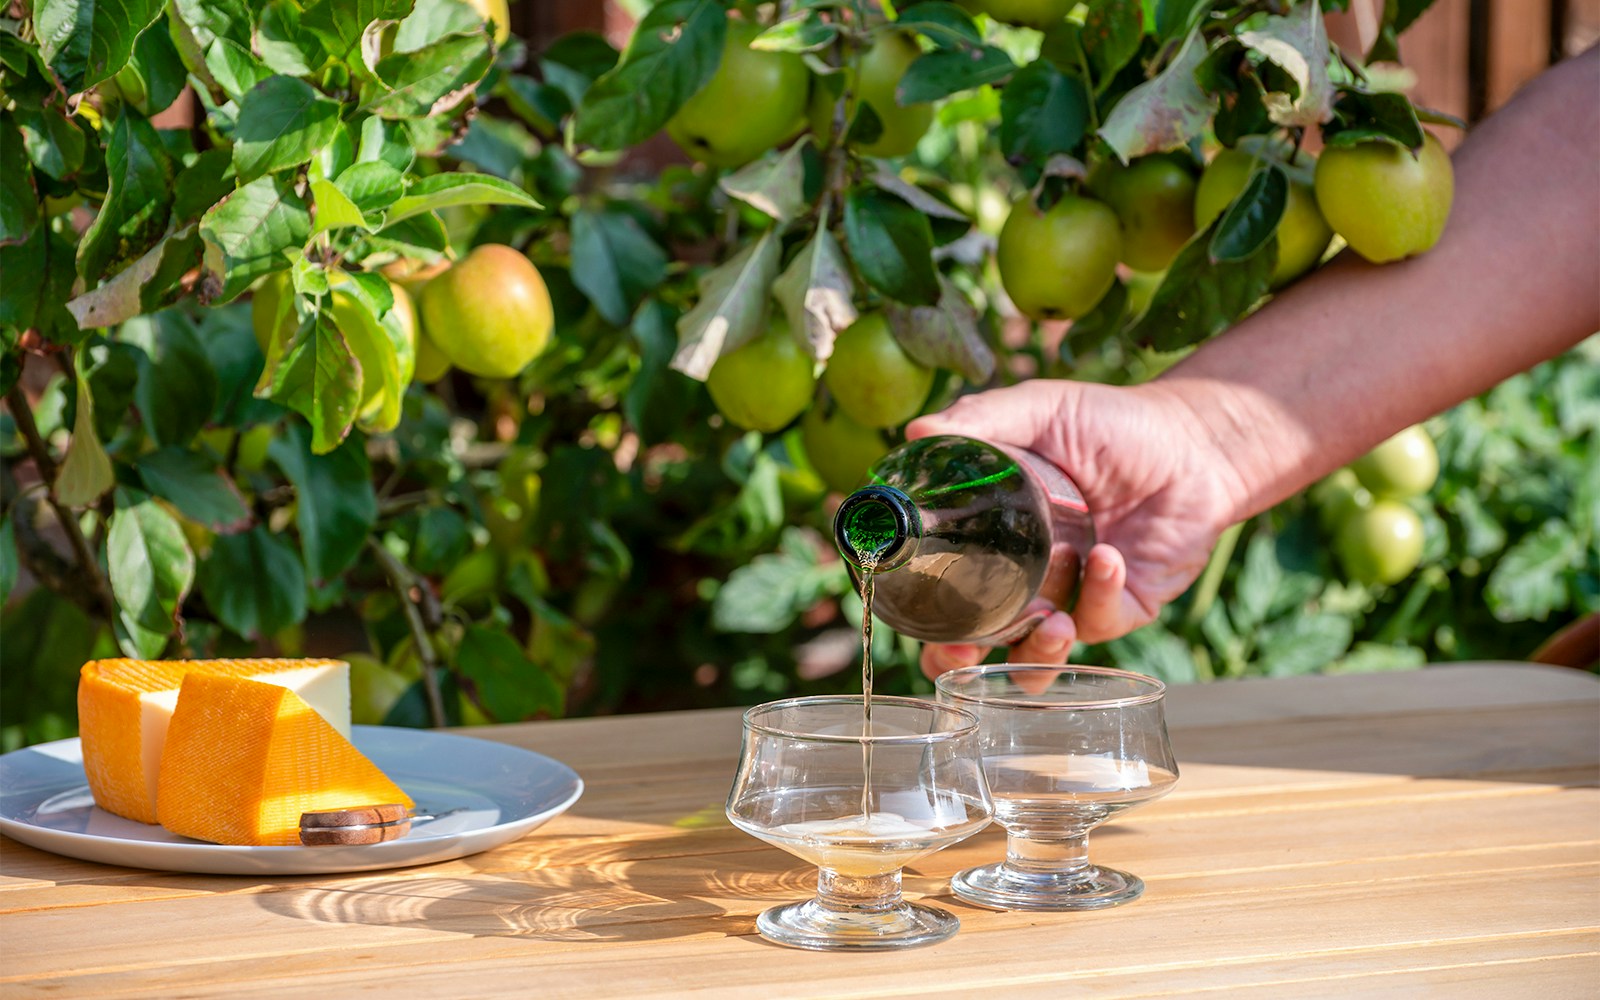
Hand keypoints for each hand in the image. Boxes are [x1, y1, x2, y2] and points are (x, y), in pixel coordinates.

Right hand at [909, 379, 1242, 677]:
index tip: (917, 620)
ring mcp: (1072, 600)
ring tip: (1052, 623)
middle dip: (966, 664)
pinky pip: (1099, 622)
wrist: (1194, 440)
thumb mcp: (1042, 411)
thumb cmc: (1114, 424)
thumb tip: (917, 431)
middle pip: (979, 646)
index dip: (926, 622)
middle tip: (967, 650)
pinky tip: (1106, 557)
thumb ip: (982, 419)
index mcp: (995, 541)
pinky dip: (1099, 593)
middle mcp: (1027, 580)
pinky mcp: (1123, 608)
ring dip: (1038, 652)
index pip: (946, 595)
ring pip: (1039, 659)